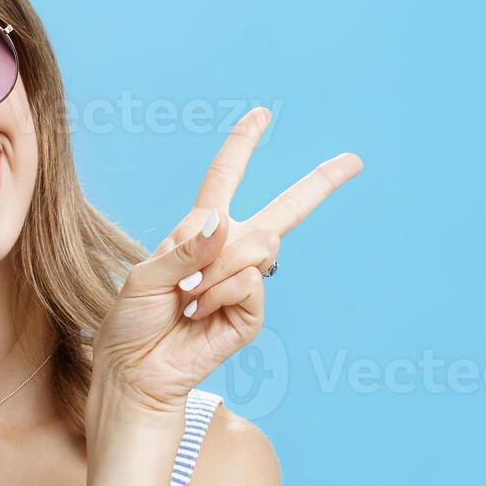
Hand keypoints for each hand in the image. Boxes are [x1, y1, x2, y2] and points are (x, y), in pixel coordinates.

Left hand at [91, 108, 360, 419]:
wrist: (135, 371)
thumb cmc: (132, 321)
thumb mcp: (145, 275)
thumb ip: (184, 249)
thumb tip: (224, 223)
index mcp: (198, 232)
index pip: (225, 180)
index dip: (243, 146)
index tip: (262, 115)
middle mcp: (227, 252)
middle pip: (283, 210)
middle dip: (320, 183)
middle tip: (354, 161)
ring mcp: (244, 284)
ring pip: (257, 247)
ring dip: (215, 270)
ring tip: (187, 297)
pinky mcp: (250, 315)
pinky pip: (250, 282)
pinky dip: (218, 293)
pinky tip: (198, 312)